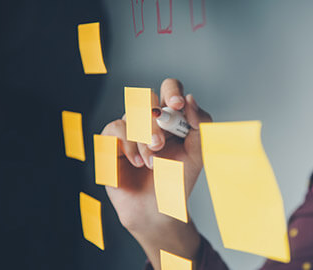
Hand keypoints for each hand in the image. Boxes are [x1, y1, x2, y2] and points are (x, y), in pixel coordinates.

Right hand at [101, 78, 210, 247]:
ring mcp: (130, 129)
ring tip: (153, 163)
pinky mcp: (112, 142)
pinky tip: (137, 163)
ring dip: (144, 140)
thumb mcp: (197, 154)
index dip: (172, 91)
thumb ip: (199, 126)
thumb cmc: (177, 180)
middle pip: (148, 97)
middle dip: (155, 120)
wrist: (158, 209)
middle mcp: (150, 120)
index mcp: (172, 118)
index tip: (177, 105)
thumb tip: (191, 99)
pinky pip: (116, 128)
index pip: (170, 89)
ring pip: (133, 115)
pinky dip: (129, 146)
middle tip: (161, 144)